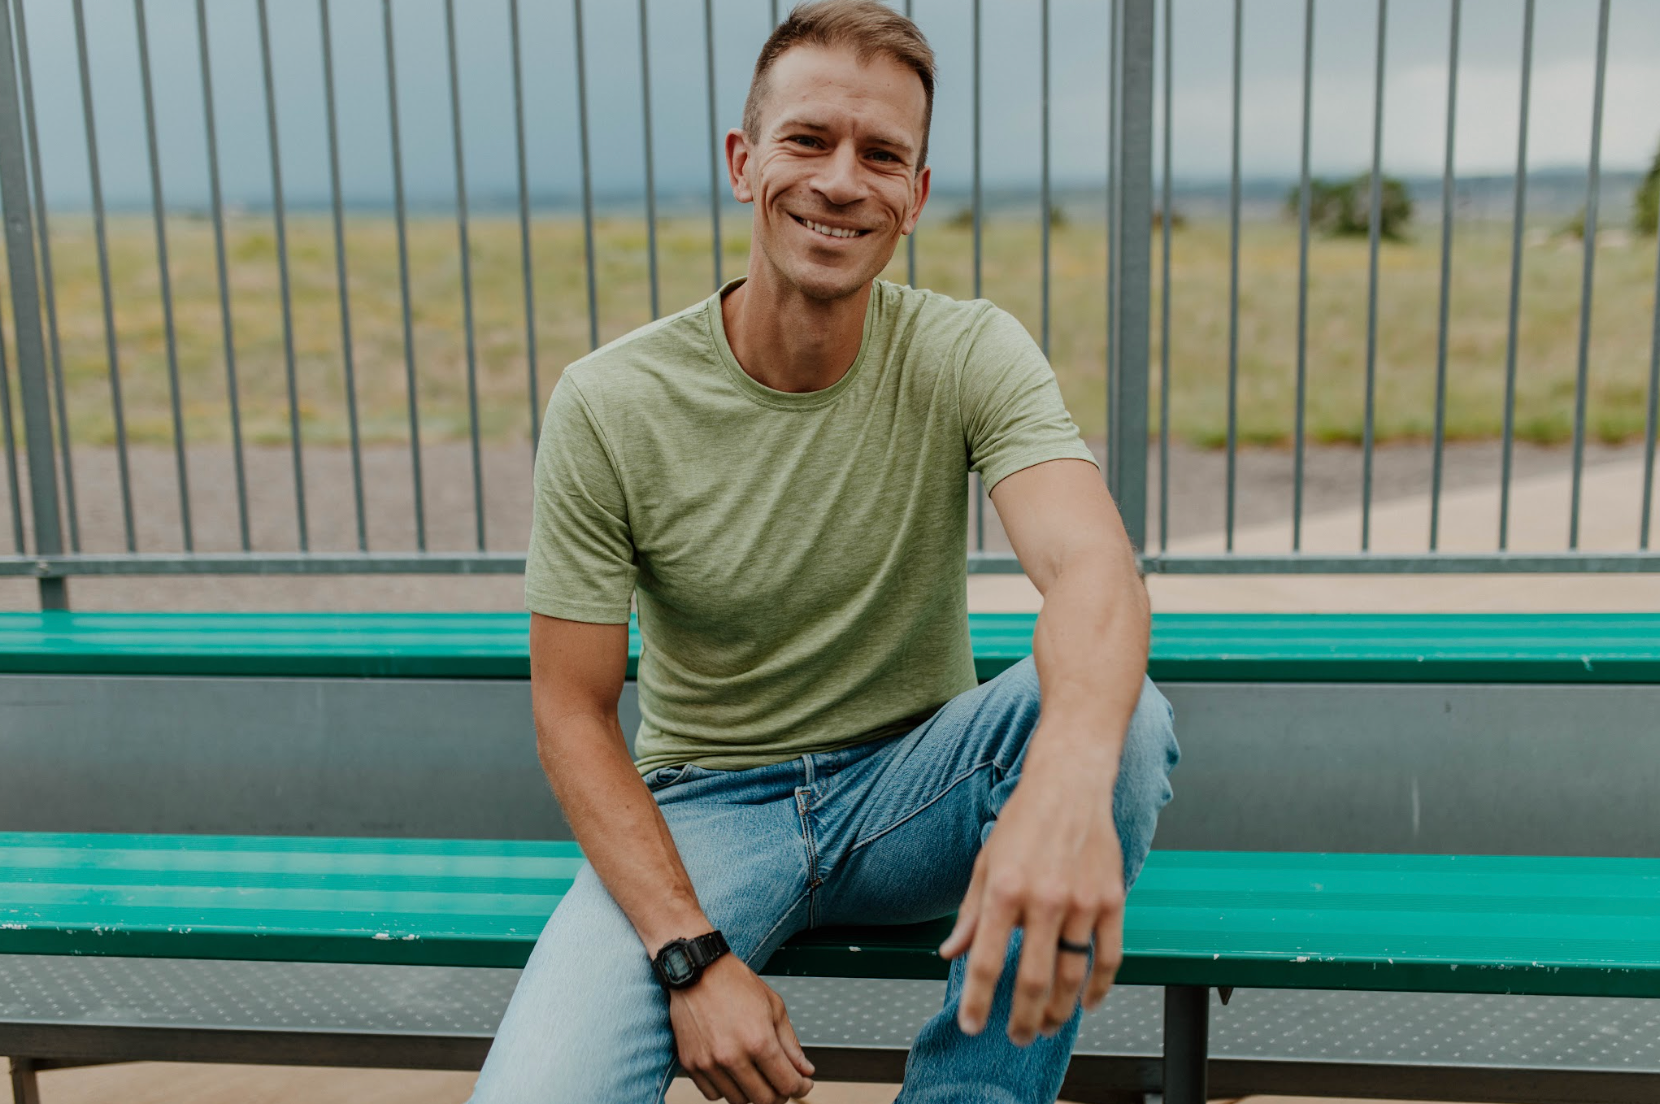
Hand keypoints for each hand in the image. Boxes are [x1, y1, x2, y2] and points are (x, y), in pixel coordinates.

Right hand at [668, 953, 815, 1102]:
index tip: (802, 1084)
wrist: (696, 970)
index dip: (800, 1088)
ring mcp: (709, 1063)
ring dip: (752, 1093)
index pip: (786, 1084)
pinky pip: (712, 1094)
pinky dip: (726, 1089)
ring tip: (756, 1075)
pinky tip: (733, 1073)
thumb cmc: (734, 983)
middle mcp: (733, 1056)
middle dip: (779, 1094)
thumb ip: (791, 1044)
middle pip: (764, 1099)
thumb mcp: (774, 1007)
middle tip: (781, 1082)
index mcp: (758, 1041)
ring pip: (738, 1100)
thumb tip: (805, 1070)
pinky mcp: (690, 1064)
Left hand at [938, 760, 1125, 1046]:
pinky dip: (1099, 987)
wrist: (1069, 784)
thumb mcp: (985, 865)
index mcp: (1004, 890)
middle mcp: (1043, 899)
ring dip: (1060, 1011)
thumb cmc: (1024, 822)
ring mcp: (1082, 902)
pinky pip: (1109, 956)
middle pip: (1035, 980)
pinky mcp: (1112, 899)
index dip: (979, 1001)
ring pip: (1073, 975)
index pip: (988, 961)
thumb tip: (950, 954)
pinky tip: (1087, 1002)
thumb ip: (970, 915)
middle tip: (1017, 1036)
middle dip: (1023, 1018)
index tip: (973, 1026)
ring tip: (1047, 1025)